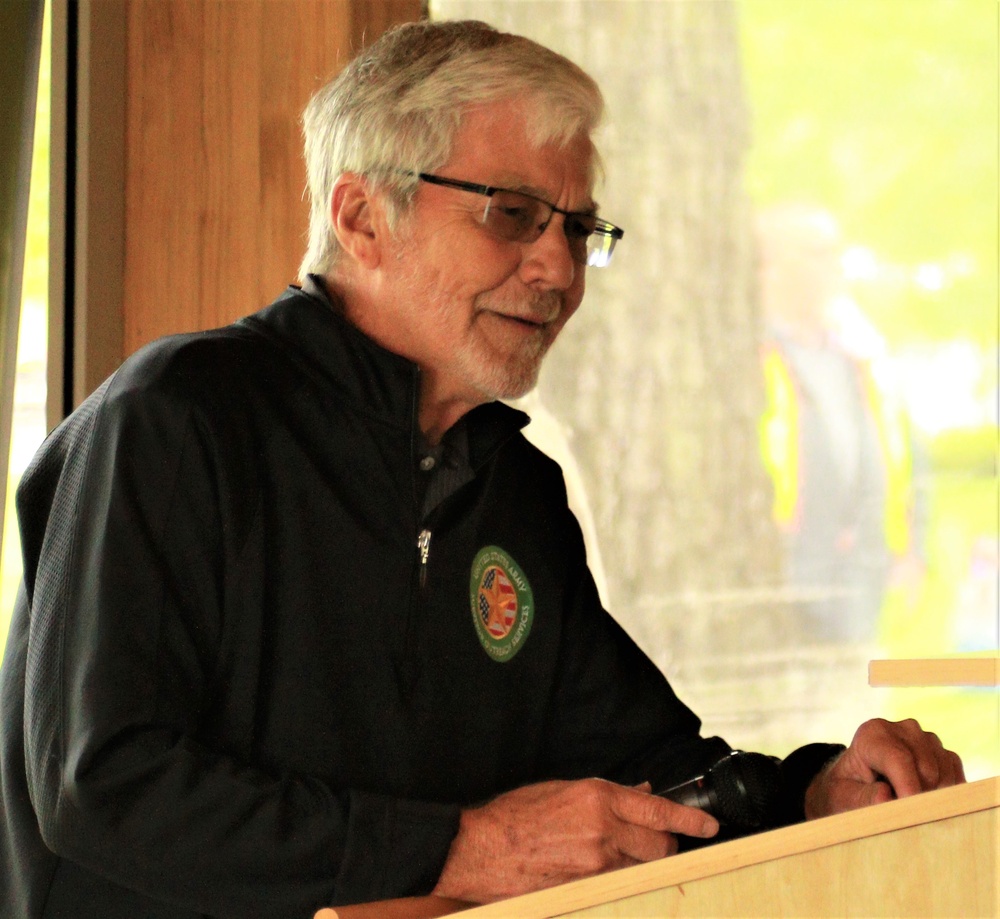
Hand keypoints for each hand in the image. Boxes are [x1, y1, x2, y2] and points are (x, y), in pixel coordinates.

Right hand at [432, 778, 717, 902]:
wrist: (481, 849)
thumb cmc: (516, 815)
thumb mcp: (563, 790)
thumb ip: (607, 794)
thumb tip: (641, 793)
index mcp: (597, 797)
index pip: (658, 809)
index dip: (689, 818)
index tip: (708, 825)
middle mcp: (603, 829)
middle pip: (659, 845)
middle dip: (663, 844)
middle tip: (653, 841)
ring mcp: (596, 864)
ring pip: (641, 867)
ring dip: (639, 862)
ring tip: (615, 854)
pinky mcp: (586, 888)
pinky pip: (618, 883)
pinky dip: (618, 876)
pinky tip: (599, 869)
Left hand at [805, 717, 964, 818]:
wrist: (860, 782)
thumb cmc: (848, 790)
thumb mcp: (844, 796)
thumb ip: (863, 797)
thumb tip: (887, 797)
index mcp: (873, 733)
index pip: (898, 760)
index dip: (908, 789)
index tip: (911, 814)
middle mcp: (903, 729)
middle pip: (926, 772)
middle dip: (919, 799)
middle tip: (902, 815)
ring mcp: (927, 739)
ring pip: (945, 777)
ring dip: (933, 799)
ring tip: (907, 804)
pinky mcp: (944, 754)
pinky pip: (957, 779)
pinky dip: (946, 796)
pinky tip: (924, 800)